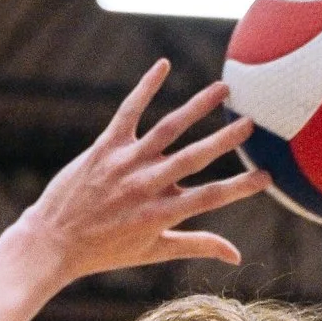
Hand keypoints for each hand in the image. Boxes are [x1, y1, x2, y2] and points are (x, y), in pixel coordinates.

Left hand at [14, 65, 268, 284]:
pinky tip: (163, 65)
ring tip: (223, 89)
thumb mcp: (153, 251)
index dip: (240, 187)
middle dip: (225, 139)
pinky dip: (146, 86)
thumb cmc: (105, 250)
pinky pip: (129, 111)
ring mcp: (126, 163)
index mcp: (161, 214)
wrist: (54, 241)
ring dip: (197, 107)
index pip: (210, 198)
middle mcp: (146, 186)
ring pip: (168, 129)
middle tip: (251, 123)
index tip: (267, 176)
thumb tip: (237, 255)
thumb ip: (197, 246)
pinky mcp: (105, 147)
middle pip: (194, 158)